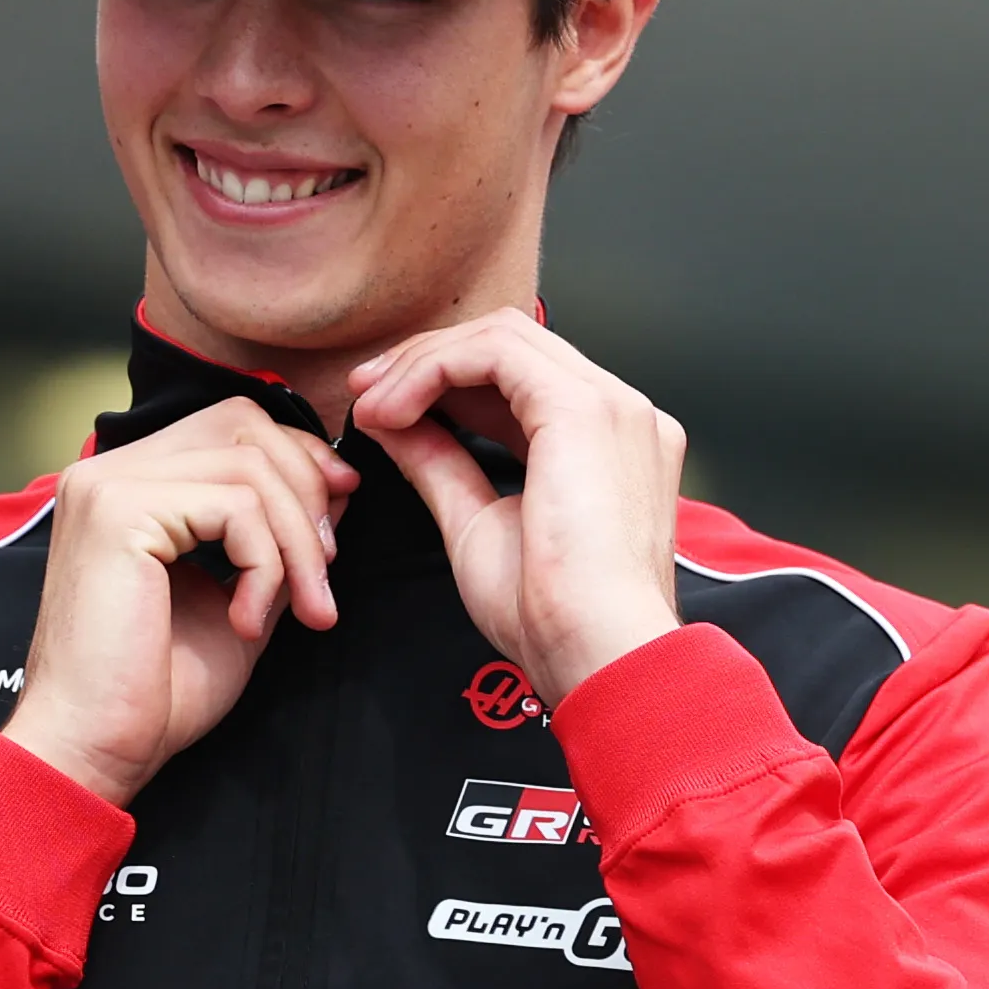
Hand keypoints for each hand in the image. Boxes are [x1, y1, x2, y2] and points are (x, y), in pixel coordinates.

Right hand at [3, 398, 353, 810]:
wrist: (98, 744)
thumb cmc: (158, 688)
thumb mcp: (241, 597)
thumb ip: (275, 541)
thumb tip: (334, 490)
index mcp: (134, 485)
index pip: (234, 424)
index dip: (301, 458)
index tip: (340, 515)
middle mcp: (112, 471)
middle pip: (245, 426)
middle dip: (308, 493)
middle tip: (325, 574)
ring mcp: (109, 485)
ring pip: (250, 467)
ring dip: (297, 543)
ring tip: (301, 610)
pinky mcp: (118, 511)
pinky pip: (235, 507)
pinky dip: (265, 565)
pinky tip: (246, 621)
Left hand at [344, 312, 682, 704]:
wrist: (597, 651)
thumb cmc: (556, 616)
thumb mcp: (478, 525)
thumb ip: (442, 465)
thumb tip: (396, 424)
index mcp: (609, 446)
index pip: (522, 380)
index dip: (446, 381)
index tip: (385, 409)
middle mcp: (620, 416)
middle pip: (513, 343)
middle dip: (429, 360)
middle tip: (367, 394)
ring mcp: (611, 406)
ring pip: (502, 336)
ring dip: (424, 362)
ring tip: (373, 403)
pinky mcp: (584, 408)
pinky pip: (493, 353)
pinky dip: (432, 369)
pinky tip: (394, 407)